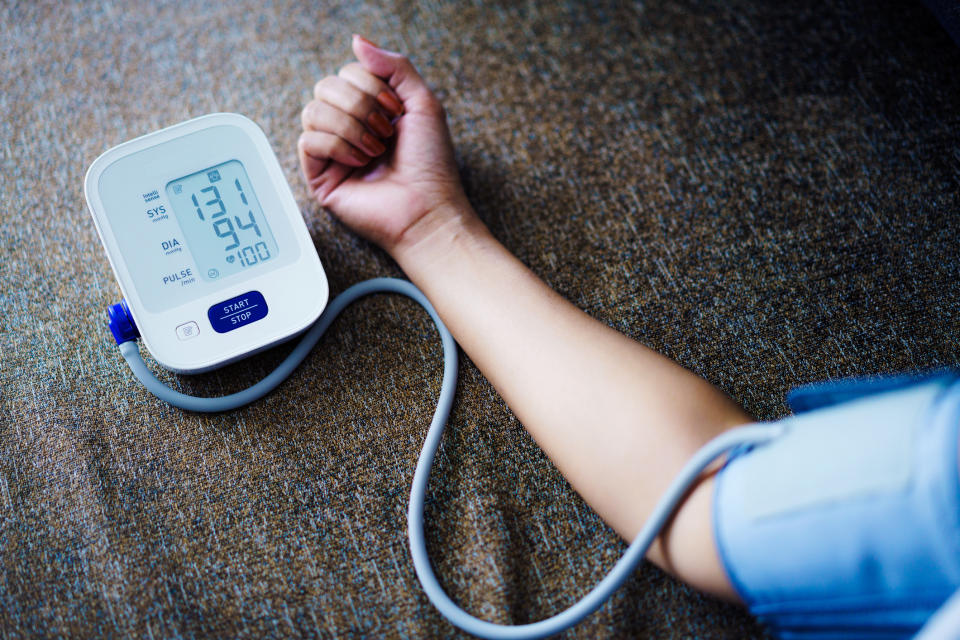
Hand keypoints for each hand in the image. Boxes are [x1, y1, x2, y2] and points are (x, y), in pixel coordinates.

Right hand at [298, 35, 472, 254]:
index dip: (371, 86)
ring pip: (312, 110)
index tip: (396, 111)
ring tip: (375, 150)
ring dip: (350, 127)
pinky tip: (359, 162)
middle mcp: (348, 126)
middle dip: (359, 105)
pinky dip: (337, 146)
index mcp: (371, 108)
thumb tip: (357, 41)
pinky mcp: (319, 175)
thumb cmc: (431, 164)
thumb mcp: (423, 103)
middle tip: (386, 132)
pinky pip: (307, 140)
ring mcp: (332, 150)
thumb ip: (395, 66)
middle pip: (325, 86)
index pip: (347, 72)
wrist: (428, 209)